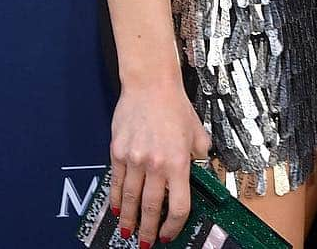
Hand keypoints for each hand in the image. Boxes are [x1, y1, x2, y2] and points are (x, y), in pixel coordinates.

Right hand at [109, 80, 211, 244]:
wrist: (150, 83)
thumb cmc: (174, 105)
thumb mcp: (198, 132)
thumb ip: (199, 156)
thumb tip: (201, 172)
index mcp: (178, 162)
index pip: (179, 205)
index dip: (174, 225)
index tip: (169, 233)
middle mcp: (156, 164)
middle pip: (152, 208)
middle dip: (149, 230)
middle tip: (145, 243)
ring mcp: (134, 159)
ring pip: (130, 199)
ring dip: (130, 220)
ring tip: (129, 232)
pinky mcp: (118, 152)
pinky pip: (115, 183)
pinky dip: (115, 200)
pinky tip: (117, 209)